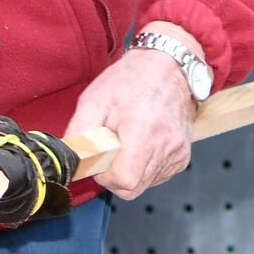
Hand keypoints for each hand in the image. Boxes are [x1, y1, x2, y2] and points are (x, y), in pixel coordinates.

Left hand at [63, 23, 199, 199]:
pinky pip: (157, 176)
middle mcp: (165, 146)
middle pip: (134, 188)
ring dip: (131, 170)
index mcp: (142, 132)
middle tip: (112, 149)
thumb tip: (70, 159)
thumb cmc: (131, 79)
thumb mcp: (94, 99)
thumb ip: (79, 133)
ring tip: (128, 141)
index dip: (106, 176)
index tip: (101, 158)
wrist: (168, 66)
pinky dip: (145, 167)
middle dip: (116, 176)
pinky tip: (142, 144)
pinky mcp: (183, 156)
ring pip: (145, 184)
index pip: (124, 180)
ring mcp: (177, 153)